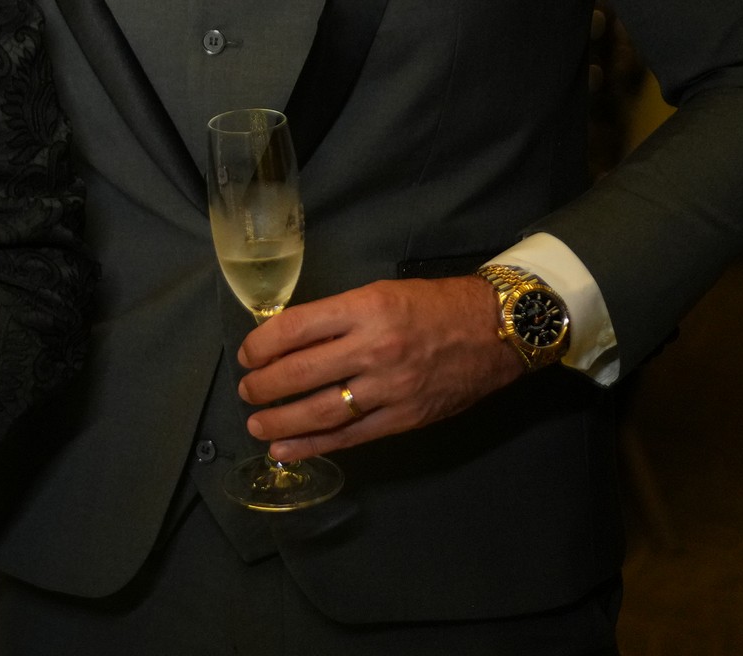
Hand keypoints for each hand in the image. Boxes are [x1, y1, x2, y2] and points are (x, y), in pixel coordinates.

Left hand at [234, 277, 523, 461]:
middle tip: (246, 391)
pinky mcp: (405, 418)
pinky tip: (286, 449)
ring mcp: (391, 388)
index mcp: (365, 309)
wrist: (496, 331)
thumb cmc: (434, 305)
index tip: (246, 354)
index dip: (261, 344)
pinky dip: (314, 445)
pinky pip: (351, 436)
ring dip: (280, 421)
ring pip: (321, 410)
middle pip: (301, 372)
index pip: (295, 329)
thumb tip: (289, 341)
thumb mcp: (380, 293)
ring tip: (256, 425)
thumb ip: (337, 318)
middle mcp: (375, 348)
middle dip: (263, 386)